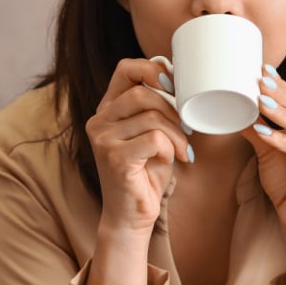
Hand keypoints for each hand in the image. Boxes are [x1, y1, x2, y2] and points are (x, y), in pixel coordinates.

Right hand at [86, 58, 193, 234]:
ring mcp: (103, 139)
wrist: (132, 215)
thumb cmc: (146, 173)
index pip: (125, 69)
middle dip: (173, 109)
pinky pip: (154, 138)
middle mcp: (99, 121)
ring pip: (152, 116)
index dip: (153, 68)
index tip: (175, 85)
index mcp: (107, 109)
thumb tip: (178, 76)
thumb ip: (157, 107)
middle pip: (142, 92)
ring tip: (183, 149)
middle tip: (186, 128)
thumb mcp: (152, 133)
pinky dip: (171, 148)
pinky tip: (172, 160)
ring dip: (177, 133)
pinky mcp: (115, 158)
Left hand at [239, 64, 285, 238]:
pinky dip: (284, 141)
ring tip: (259, 102)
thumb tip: (232, 102)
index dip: (282, 84)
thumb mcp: (268, 147)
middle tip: (258, 80)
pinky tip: (265, 134)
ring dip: (281, 114)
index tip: (262, 69)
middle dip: (281, 93)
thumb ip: (257, 124)